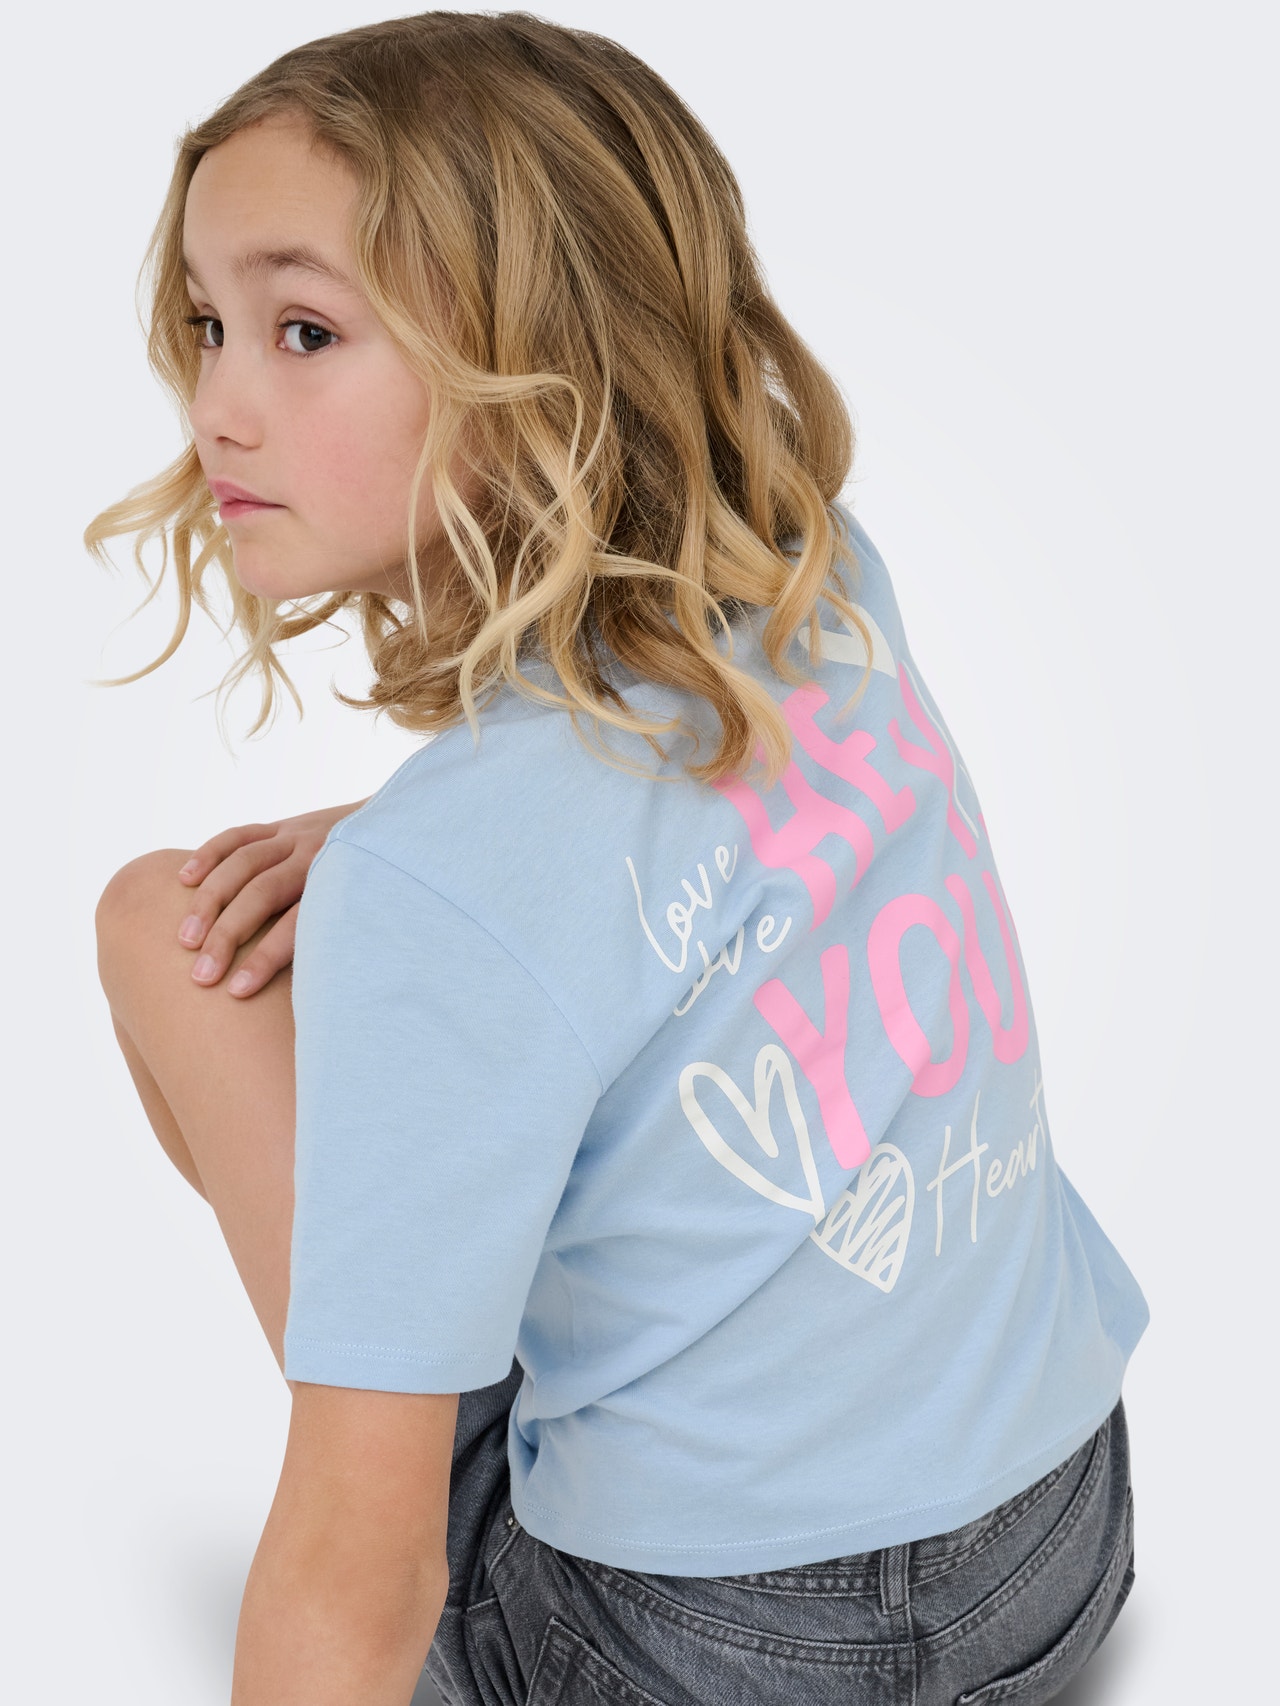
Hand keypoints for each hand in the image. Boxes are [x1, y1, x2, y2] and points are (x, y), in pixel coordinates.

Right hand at [174, 800, 369, 996]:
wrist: (403, 828)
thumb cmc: (387, 892)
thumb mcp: (382, 918)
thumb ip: (353, 949)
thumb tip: (332, 1006)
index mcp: (342, 887)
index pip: (297, 927)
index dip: (264, 961)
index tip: (236, 992)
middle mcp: (316, 858)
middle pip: (262, 895)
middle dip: (227, 937)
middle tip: (200, 977)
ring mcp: (297, 837)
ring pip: (242, 864)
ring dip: (209, 901)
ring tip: (185, 940)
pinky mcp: (283, 826)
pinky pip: (239, 835)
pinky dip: (209, 854)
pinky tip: (184, 880)